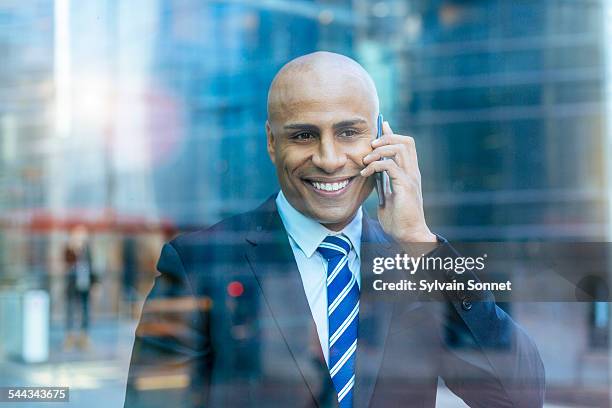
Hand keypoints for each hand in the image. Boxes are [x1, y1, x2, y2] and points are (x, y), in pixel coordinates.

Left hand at [360, 121, 436, 244]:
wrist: (407, 236)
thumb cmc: (398, 219)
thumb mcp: (387, 195)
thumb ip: (383, 181)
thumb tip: (372, 169)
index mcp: (410, 173)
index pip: (405, 145)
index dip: (392, 134)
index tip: (380, 126)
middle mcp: (413, 172)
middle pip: (406, 141)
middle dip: (386, 138)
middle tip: (370, 147)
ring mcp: (410, 178)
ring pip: (400, 148)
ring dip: (380, 150)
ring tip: (366, 160)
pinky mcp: (405, 186)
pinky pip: (390, 166)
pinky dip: (375, 165)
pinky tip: (365, 174)